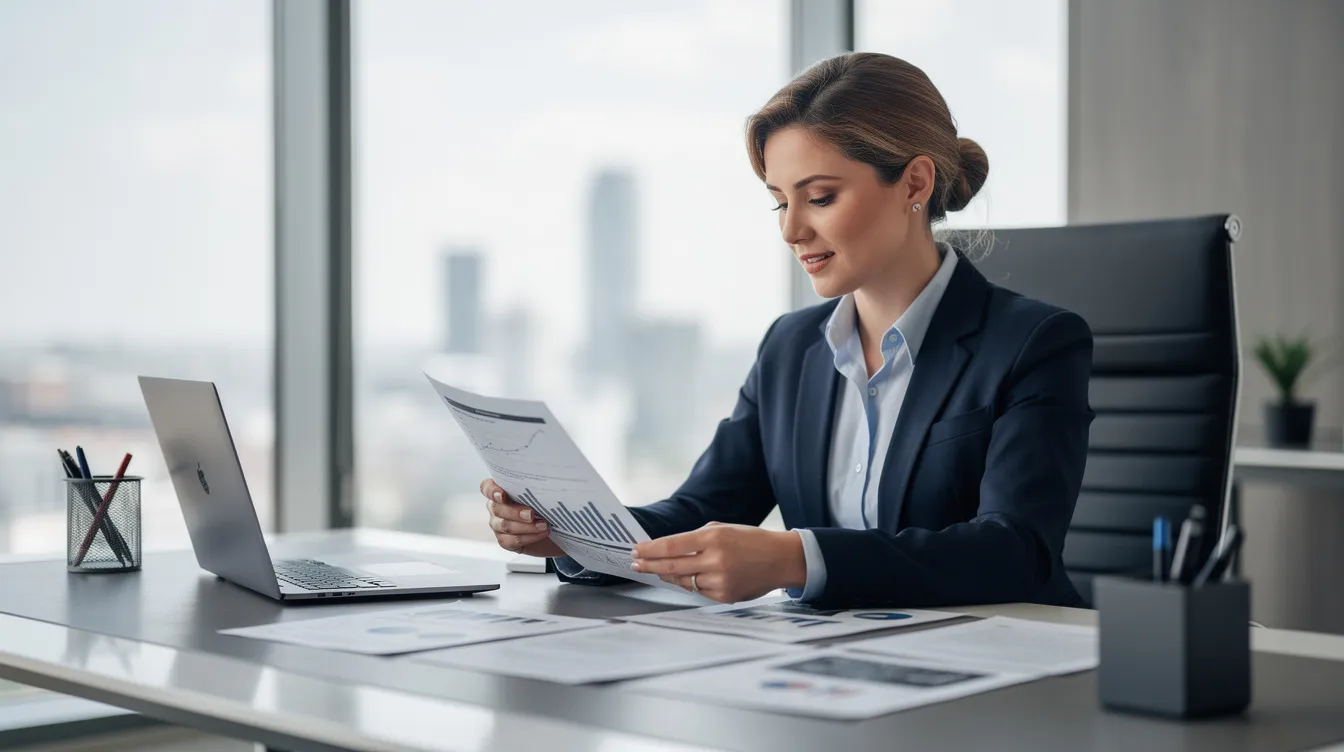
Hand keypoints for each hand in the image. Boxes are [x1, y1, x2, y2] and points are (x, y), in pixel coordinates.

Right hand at [479, 479, 563, 557]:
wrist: (554, 528)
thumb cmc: (545, 506)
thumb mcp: (541, 494)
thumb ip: (535, 488)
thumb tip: (545, 480)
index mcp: (501, 492)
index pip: (487, 488)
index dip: (491, 491)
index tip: (503, 495)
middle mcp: (496, 508)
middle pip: (497, 508)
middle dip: (515, 512)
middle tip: (532, 514)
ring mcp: (498, 525)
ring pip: (505, 526)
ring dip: (526, 526)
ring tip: (544, 525)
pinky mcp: (505, 541)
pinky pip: (512, 541)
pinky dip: (529, 537)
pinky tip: (542, 533)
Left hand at [630, 522, 806, 602]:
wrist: (780, 559)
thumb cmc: (750, 540)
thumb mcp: (722, 529)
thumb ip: (695, 538)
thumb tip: (667, 549)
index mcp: (713, 538)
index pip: (672, 545)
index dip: (650, 550)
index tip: (636, 550)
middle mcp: (715, 560)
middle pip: (671, 566)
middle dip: (650, 565)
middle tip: (636, 564)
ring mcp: (720, 581)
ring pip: (684, 581)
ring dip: (671, 575)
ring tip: (662, 570)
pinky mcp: (725, 596)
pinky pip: (699, 591)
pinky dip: (693, 583)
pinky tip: (693, 576)